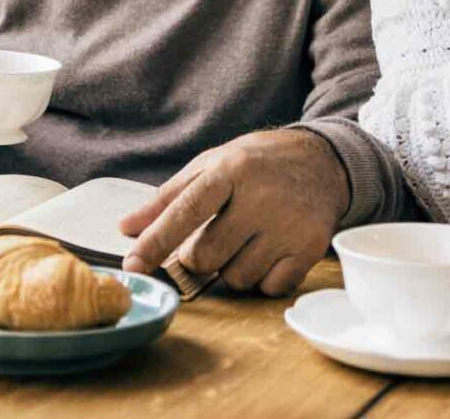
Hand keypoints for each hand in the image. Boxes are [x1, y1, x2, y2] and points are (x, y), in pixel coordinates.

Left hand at [118, 129, 348, 296]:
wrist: (323, 161)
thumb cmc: (257, 164)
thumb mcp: (211, 165)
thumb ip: (168, 198)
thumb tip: (127, 229)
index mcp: (230, 170)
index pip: (185, 211)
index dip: (156, 241)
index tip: (133, 265)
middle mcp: (261, 197)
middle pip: (206, 256)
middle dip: (201, 256)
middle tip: (218, 234)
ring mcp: (288, 225)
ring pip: (236, 278)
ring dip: (233, 267)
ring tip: (248, 238)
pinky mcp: (309, 248)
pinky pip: (268, 287)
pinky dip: (263, 278)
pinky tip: (271, 249)